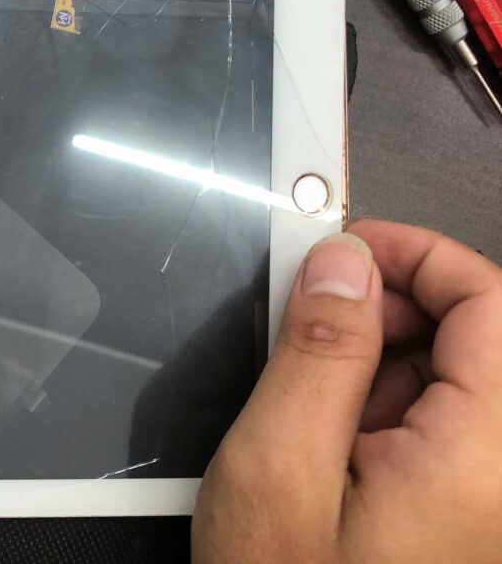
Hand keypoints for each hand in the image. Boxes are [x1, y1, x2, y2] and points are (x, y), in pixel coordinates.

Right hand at [192, 219, 501, 562]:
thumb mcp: (279, 468)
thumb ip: (316, 354)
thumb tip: (339, 265)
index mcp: (483, 459)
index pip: (493, 303)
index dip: (420, 254)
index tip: (350, 247)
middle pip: (484, 335)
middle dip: (396, 306)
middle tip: (316, 315)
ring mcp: (491, 497)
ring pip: (461, 377)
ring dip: (385, 359)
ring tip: (312, 397)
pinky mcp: (469, 511)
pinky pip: (446, 424)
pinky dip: (386, 404)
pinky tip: (333, 436)